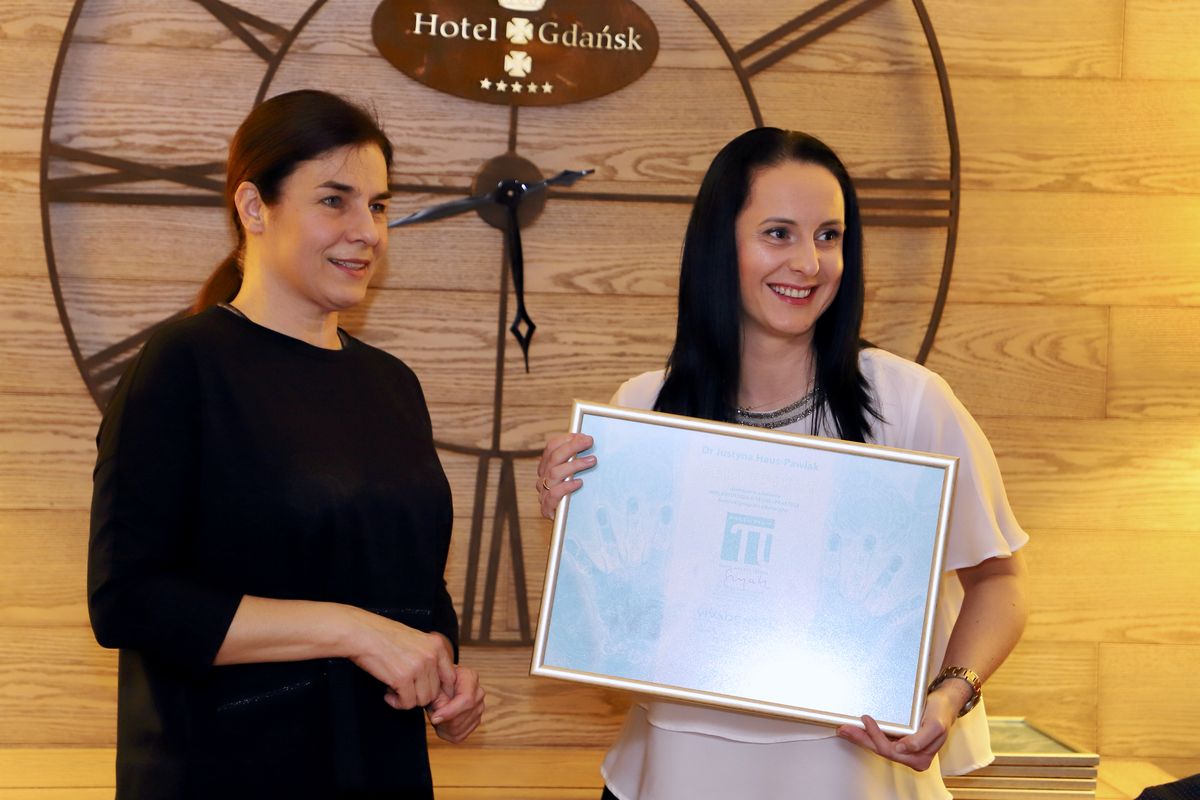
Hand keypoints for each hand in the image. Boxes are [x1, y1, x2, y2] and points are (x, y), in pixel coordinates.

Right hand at [346, 609, 455, 709]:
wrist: (361, 633)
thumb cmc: (383, 635)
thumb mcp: (415, 640)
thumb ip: (427, 656)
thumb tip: (435, 681)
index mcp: (437, 645)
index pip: (450, 677)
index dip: (439, 689)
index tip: (424, 692)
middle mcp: (431, 656)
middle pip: (435, 692)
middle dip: (419, 695)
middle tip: (403, 690)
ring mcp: (418, 667)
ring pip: (422, 700)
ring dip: (408, 700)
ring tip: (394, 690)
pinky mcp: (403, 678)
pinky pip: (407, 703)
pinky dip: (397, 703)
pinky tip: (388, 694)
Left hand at [406, 665, 485, 742]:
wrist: (440, 685)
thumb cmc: (437, 682)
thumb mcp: (432, 685)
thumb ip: (437, 699)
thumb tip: (439, 717)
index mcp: (470, 678)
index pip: (466, 700)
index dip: (449, 712)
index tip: (435, 718)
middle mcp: (478, 693)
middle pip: (462, 718)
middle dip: (443, 721)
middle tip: (432, 714)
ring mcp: (479, 708)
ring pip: (459, 730)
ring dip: (443, 727)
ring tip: (437, 716)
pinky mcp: (475, 722)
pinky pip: (459, 736)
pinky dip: (447, 733)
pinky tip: (442, 722)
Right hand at [536, 432, 595, 518]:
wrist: (568, 525)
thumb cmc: (575, 497)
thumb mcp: (576, 475)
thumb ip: (578, 460)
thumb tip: (588, 441)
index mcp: (547, 467)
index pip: (551, 447)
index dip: (567, 440)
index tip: (584, 436)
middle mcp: (543, 478)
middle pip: (554, 457)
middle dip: (573, 447)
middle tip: (589, 442)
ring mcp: (543, 493)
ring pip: (554, 473)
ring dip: (574, 465)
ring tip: (591, 461)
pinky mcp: (547, 508)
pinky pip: (554, 494)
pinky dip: (567, 487)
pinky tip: (579, 483)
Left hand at [835, 687, 961, 770]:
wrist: (945, 702)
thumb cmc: (941, 713)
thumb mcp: (934, 726)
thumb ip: (920, 740)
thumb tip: (903, 749)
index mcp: (920, 757)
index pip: (891, 751)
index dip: (876, 737)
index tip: (866, 720)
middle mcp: (911, 756)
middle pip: (881, 750)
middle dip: (861, 739)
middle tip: (845, 728)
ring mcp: (904, 749)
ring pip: (878, 746)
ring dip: (861, 738)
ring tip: (846, 728)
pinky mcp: (899, 740)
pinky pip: (881, 739)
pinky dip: (867, 734)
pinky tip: (857, 729)